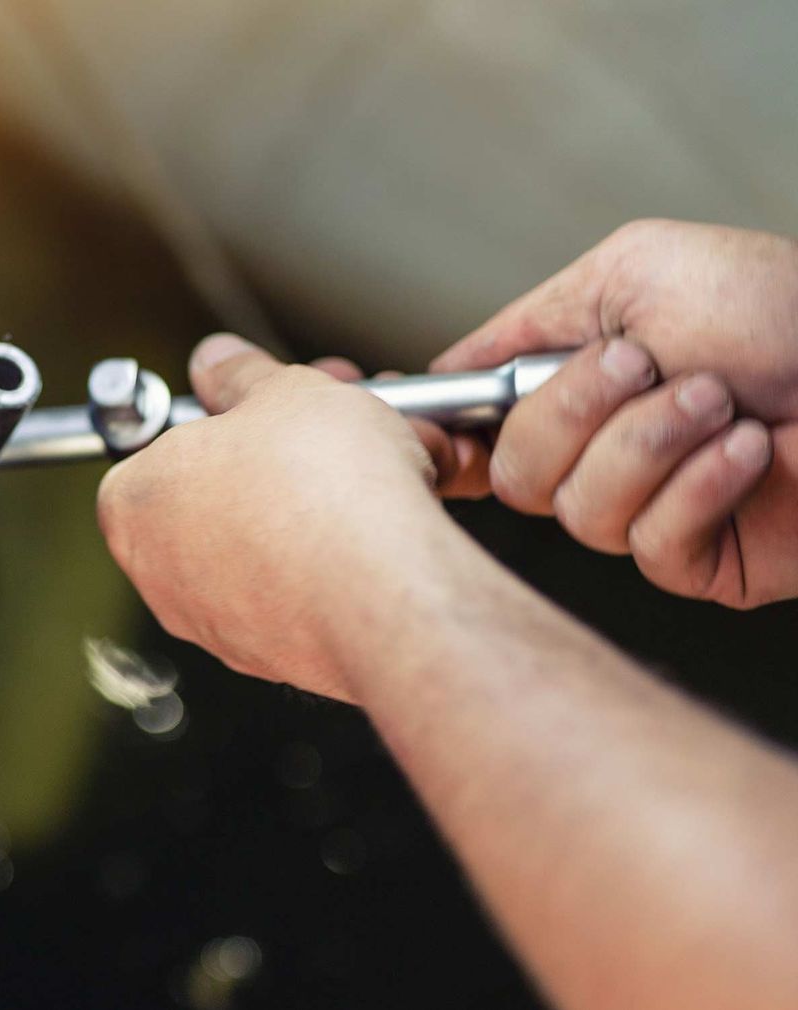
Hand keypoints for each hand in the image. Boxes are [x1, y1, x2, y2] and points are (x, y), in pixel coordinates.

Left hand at [97, 334, 472, 701]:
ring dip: (314, 502)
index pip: (160, 448)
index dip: (224, 420)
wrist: (387, 591)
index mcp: (134, 501)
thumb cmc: (324, 491)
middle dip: (278, 457)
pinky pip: (300, 589)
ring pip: (264, 543)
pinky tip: (379, 529)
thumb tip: (219, 362)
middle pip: (218, 494)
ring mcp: (212, 620)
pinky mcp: (270, 654)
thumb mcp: (282, 391)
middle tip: (328, 428)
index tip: (265, 408)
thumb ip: (241, 374)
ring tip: (370, 471)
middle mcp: (159, 572)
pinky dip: (335, 557)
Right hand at [433, 220, 797, 607]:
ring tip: (722, 401)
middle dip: (576, 411)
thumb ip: (527, 322)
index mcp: (570, 383)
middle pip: (510, 474)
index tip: (425, 413)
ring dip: (651, 441)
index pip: (469, 426)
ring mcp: (645, 509)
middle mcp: (597, 451)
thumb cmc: (785, 308)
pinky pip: (648, 544)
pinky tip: (748, 450)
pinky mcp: (698, 561)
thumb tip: (443, 374)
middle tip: (650, 366)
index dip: (442, 429)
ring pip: (576, 510)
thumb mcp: (635, 270)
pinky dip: (700, 487)